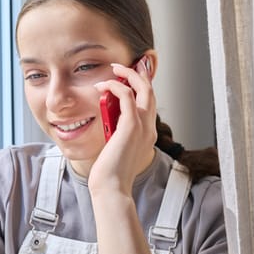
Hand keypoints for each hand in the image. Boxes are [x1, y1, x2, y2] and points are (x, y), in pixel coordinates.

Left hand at [90, 56, 157, 196]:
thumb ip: (117, 132)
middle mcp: (149, 128)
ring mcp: (142, 126)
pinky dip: (116, 86)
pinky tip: (103, 85)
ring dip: (129, 75)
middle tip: (123, 66)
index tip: (130, 76)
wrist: (112, 187)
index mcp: (147, 134)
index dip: (142, 87)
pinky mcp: (130, 126)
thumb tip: (108, 117)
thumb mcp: (117, 148)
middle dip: (139, 74)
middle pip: (150, 92)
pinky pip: (127, 96)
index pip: (149, 103)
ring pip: (143, 89)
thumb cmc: (111, 172)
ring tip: (114, 68)